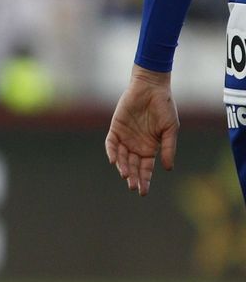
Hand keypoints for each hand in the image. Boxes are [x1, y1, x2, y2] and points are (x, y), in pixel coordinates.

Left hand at [105, 67, 177, 195]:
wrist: (152, 89)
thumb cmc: (164, 107)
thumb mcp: (170, 129)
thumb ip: (168, 148)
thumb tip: (168, 169)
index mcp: (150, 148)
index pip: (146, 168)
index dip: (145, 180)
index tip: (143, 192)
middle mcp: (136, 145)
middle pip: (133, 166)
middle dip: (133, 177)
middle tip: (134, 187)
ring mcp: (125, 138)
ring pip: (122, 157)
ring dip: (123, 167)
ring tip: (126, 176)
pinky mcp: (115, 128)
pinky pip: (111, 143)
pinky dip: (112, 152)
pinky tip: (114, 161)